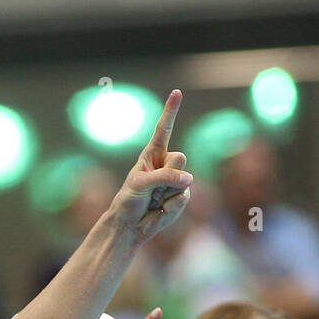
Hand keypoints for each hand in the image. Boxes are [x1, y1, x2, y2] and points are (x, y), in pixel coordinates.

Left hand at [111, 89, 193, 238]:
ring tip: (153, 200)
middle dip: (168, 174)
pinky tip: (160, 209)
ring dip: (167, 193)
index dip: (170, 111)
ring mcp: (176, 180)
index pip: (163, 129)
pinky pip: (184, 197)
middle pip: (180, 159)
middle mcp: (166, 164)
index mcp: (152, 154)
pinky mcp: (181, 197)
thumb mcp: (141, 183)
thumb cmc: (129, 201)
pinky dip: (170, 206)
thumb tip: (189, 179)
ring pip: (185, 180)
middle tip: (153, 187)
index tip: (176, 92)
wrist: (131, 226)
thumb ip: (164, 177)